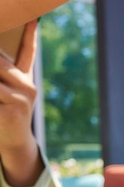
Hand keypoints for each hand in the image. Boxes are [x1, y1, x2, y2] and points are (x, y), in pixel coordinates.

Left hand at [0, 20, 42, 186]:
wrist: (14, 142)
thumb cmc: (4, 116)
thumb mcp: (5, 94)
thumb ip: (4, 75)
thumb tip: (0, 63)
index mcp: (25, 80)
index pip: (28, 53)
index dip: (30, 36)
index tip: (33, 19)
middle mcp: (28, 86)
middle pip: (0, 62)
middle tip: (1, 89)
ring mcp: (23, 97)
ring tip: (2, 95)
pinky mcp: (15, 107)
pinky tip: (0, 106)